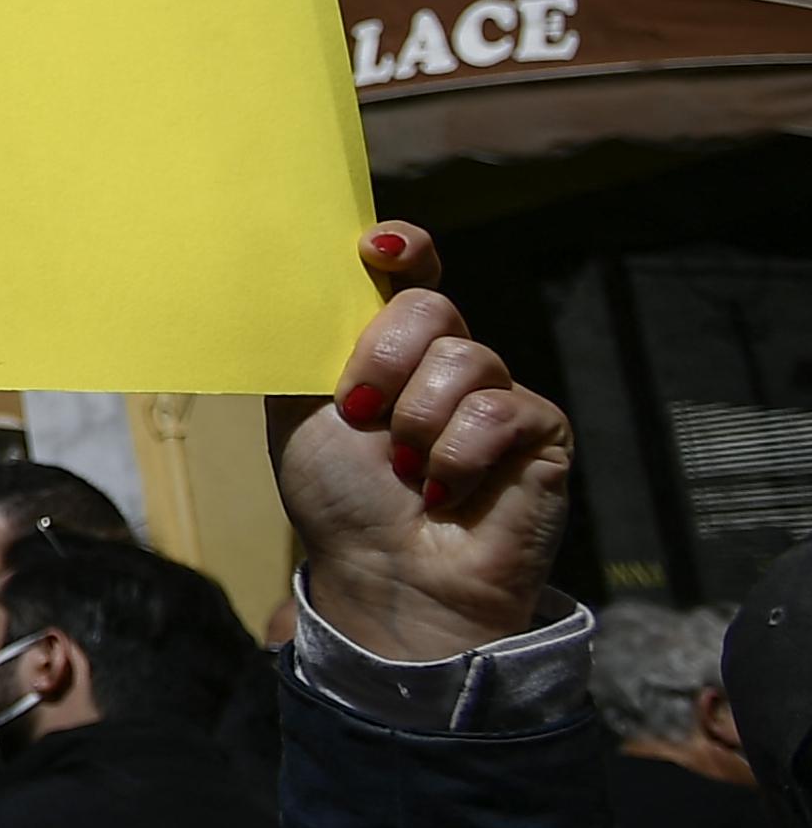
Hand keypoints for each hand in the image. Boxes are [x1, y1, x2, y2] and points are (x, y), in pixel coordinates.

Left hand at [271, 224, 569, 661]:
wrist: (388, 579)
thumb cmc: (340, 501)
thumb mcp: (299, 413)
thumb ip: (303, 348)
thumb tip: (285, 281)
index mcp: (388, 348)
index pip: (410, 272)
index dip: (402, 248)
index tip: (375, 249)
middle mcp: (446, 361)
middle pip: (432, 306)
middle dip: (385, 357)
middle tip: (361, 413)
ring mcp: (498, 393)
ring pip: (465, 358)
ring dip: (417, 423)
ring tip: (403, 471)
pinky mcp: (542, 431)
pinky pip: (500, 411)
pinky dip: (456, 457)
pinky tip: (443, 493)